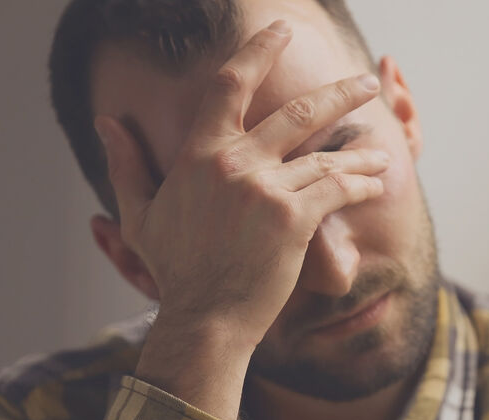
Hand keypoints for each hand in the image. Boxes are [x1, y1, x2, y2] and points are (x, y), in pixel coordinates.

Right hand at [93, 20, 386, 419]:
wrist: (205, 318)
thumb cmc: (176, 270)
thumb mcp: (140, 214)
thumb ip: (127, 163)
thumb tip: (107, 122)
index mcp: (199, 154)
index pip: (229, 85)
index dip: (258, 51)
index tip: (282, 32)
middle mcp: (234, 163)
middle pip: (298, 112)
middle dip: (341, 94)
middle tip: (367, 83)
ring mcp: (266, 190)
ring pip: (326, 155)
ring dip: (359, 152)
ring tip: (381, 152)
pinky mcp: (294, 219)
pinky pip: (337, 188)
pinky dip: (360, 183)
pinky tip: (375, 182)